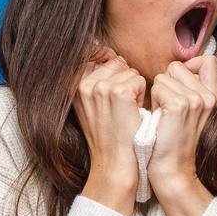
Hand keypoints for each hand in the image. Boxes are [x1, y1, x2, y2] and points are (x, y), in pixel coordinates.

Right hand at [73, 44, 146, 195]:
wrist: (114, 163)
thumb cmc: (108, 136)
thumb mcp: (91, 106)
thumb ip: (94, 80)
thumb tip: (106, 52)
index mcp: (74, 85)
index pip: (98, 57)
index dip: (113, 73)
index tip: (113, 98)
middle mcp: (84, 84)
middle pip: (116, 62)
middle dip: (124, 80)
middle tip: (119, 108)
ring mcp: (101, 87)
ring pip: (129, 71)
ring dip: (134, 89)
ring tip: (126, 112)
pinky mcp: (119, 93)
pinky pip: (139, 80)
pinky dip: (142, 96)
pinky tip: (134, 113)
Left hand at [146, 53, 216, 196]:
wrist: (171, 169)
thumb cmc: (171, 140)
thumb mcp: (188, 112)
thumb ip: (190, 88)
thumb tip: (177, 67)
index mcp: (213, 96)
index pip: (208, 60)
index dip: (188, 66)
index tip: (178, 84)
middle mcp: (208, 96)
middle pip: (177, 66)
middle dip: (166, 83)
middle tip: (167, 109)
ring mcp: (196, 100)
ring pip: (164, 76)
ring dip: (157, 94)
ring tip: (162, 116)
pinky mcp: (180, 105)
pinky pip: (157, 87)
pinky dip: (152, 101)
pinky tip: (157, 118)